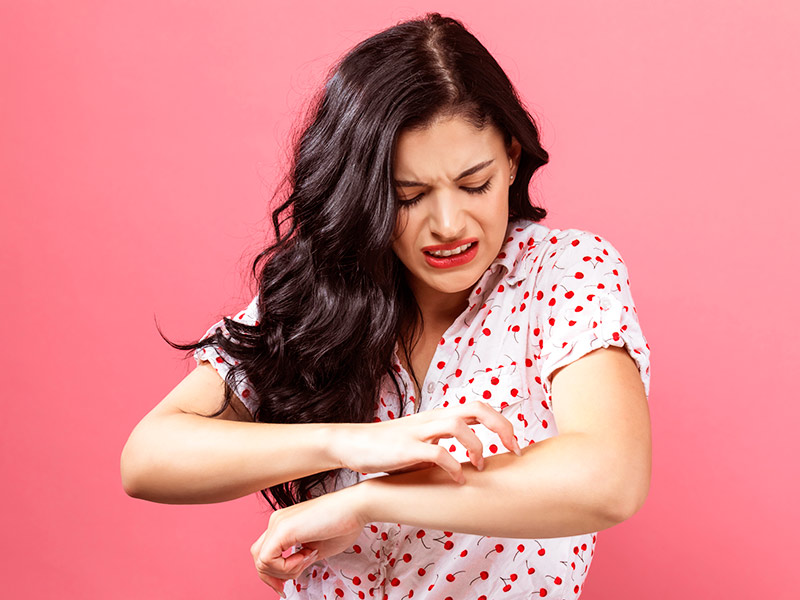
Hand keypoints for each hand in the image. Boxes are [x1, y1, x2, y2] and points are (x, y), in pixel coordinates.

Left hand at [250, 486, 365, 597]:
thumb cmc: (344, 524)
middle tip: (291, 582)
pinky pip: (268, 559)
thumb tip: (290, 574)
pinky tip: (306, 557)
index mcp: (284, 524)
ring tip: (309, 559)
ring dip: (285, 571)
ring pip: (261, 561)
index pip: (264, 552)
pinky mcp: (283, 528)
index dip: (273, 573)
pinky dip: (286, 567)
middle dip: (273, 577)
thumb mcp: (316, 549)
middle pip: (257, 557)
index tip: (285, 585)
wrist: (356, 507)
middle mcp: (277, 521)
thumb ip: (300, 560)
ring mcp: (278, 523)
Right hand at [333, 401, 520, 482]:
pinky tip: (458, 481)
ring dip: (477, 446)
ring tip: (480, 467)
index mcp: (439, 416)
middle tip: (514, 451)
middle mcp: (433, 419)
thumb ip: (446, 446)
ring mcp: (419, 431)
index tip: (516, 446)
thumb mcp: (423, 442)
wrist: (353, 444)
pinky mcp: (406, 448)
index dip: (503, 423)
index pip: (479, 407)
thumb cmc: (390, 447)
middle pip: (476, 408)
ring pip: (458, 425)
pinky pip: (437, 452)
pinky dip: (453, 466)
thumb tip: (473, 464)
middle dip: (502, 427)